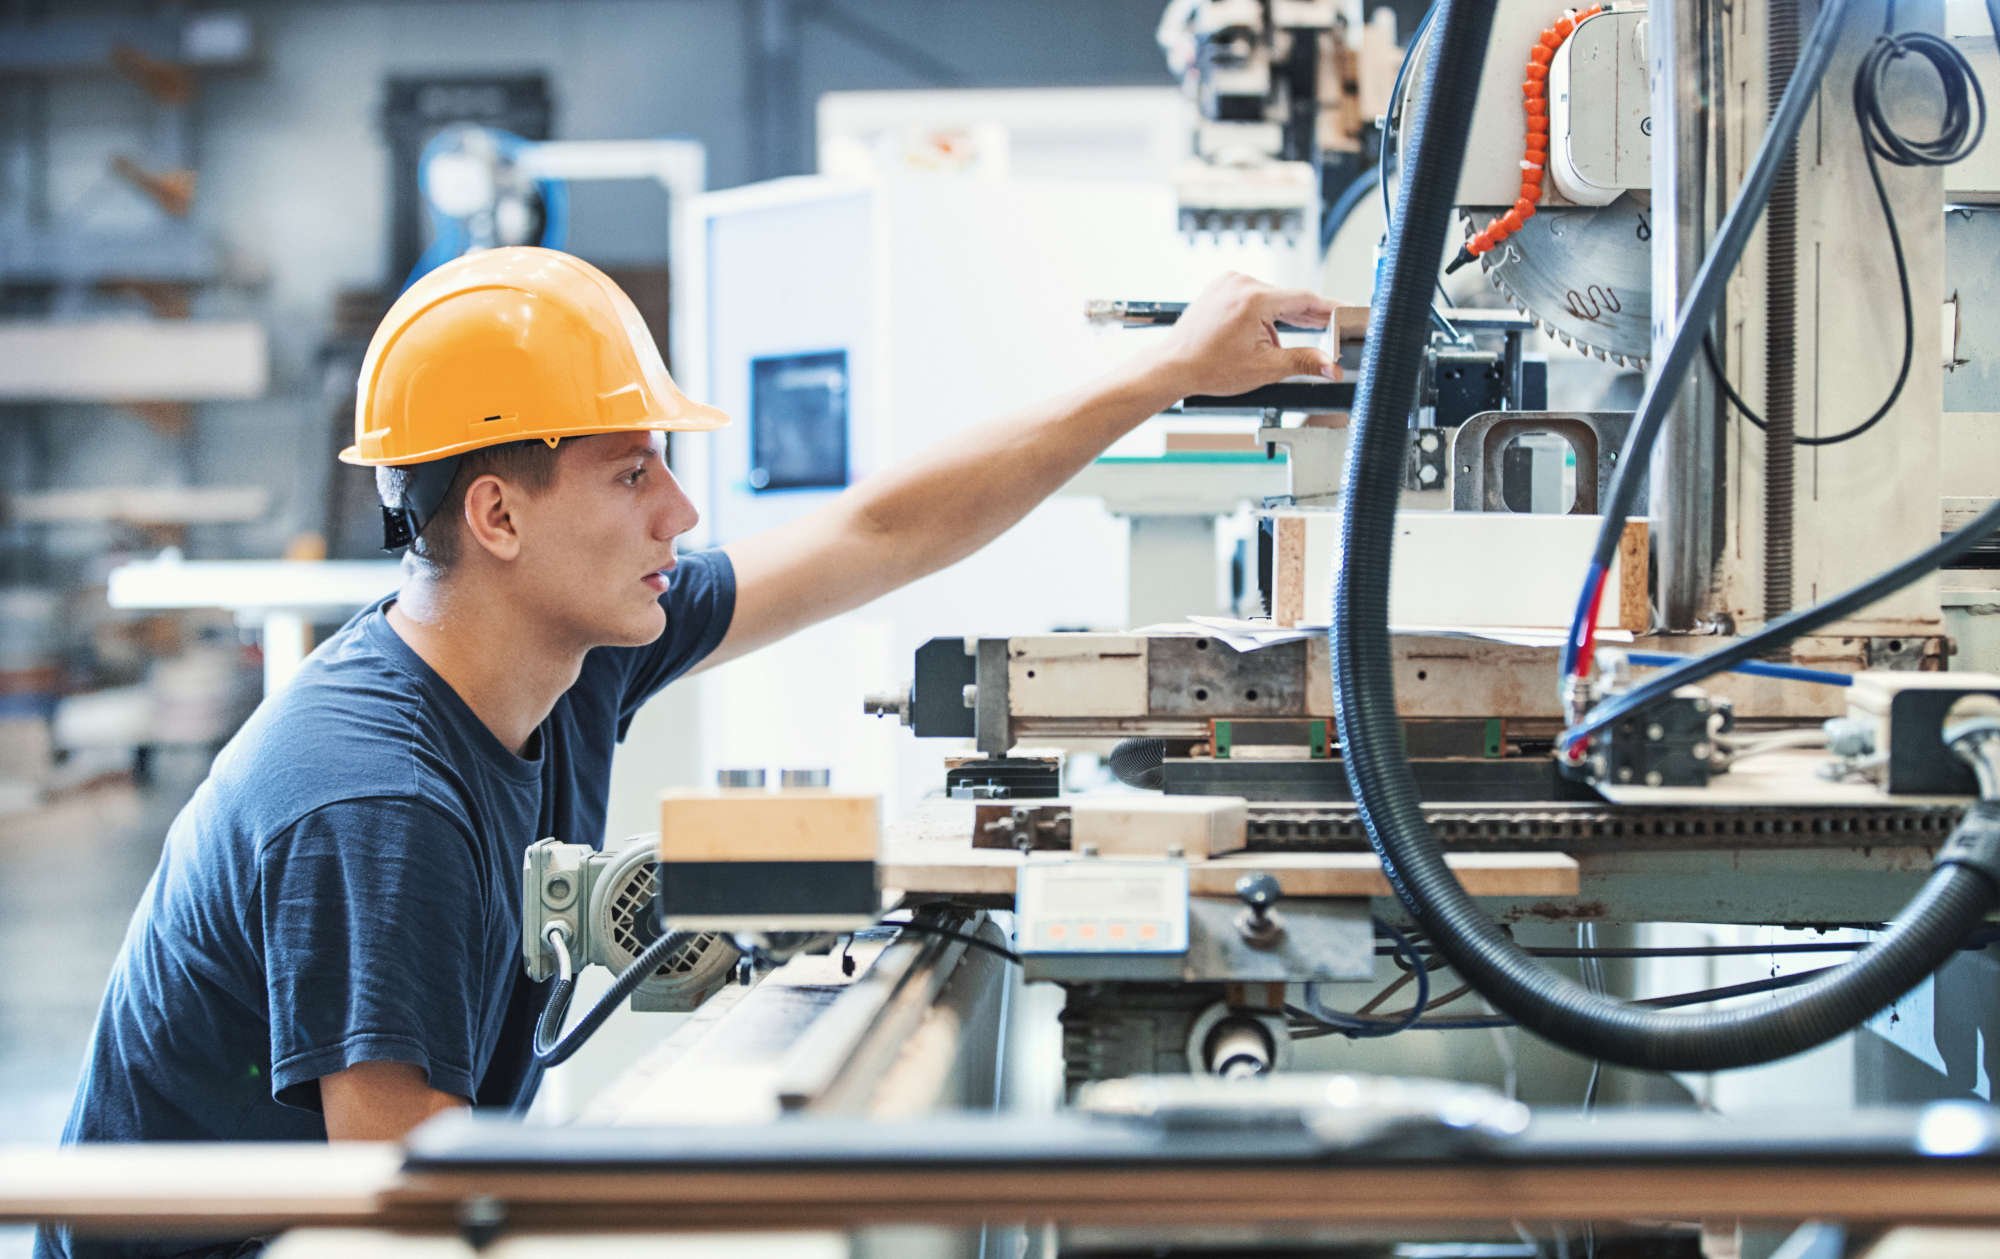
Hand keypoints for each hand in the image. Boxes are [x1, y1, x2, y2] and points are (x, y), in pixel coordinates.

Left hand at [1151, 273, 1343, 398]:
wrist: (1173, 366)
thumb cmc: (1209, 368)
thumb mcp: (1265, 368)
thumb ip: (1304, 362)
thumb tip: (1331, 366)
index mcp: (1254, 298)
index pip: (1306, 299)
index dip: (1331, 308)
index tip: (1348, 312)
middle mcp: (1242, 282)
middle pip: (1289, 298)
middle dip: (1309, 318)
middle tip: (1330, 332)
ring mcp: (1229, 281)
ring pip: (1272, 298)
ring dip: (1282, 319)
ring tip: (1276, 346)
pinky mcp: (1221, 286)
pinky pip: (1254, 296)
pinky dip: (1264, 314)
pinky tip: (1262, 335)